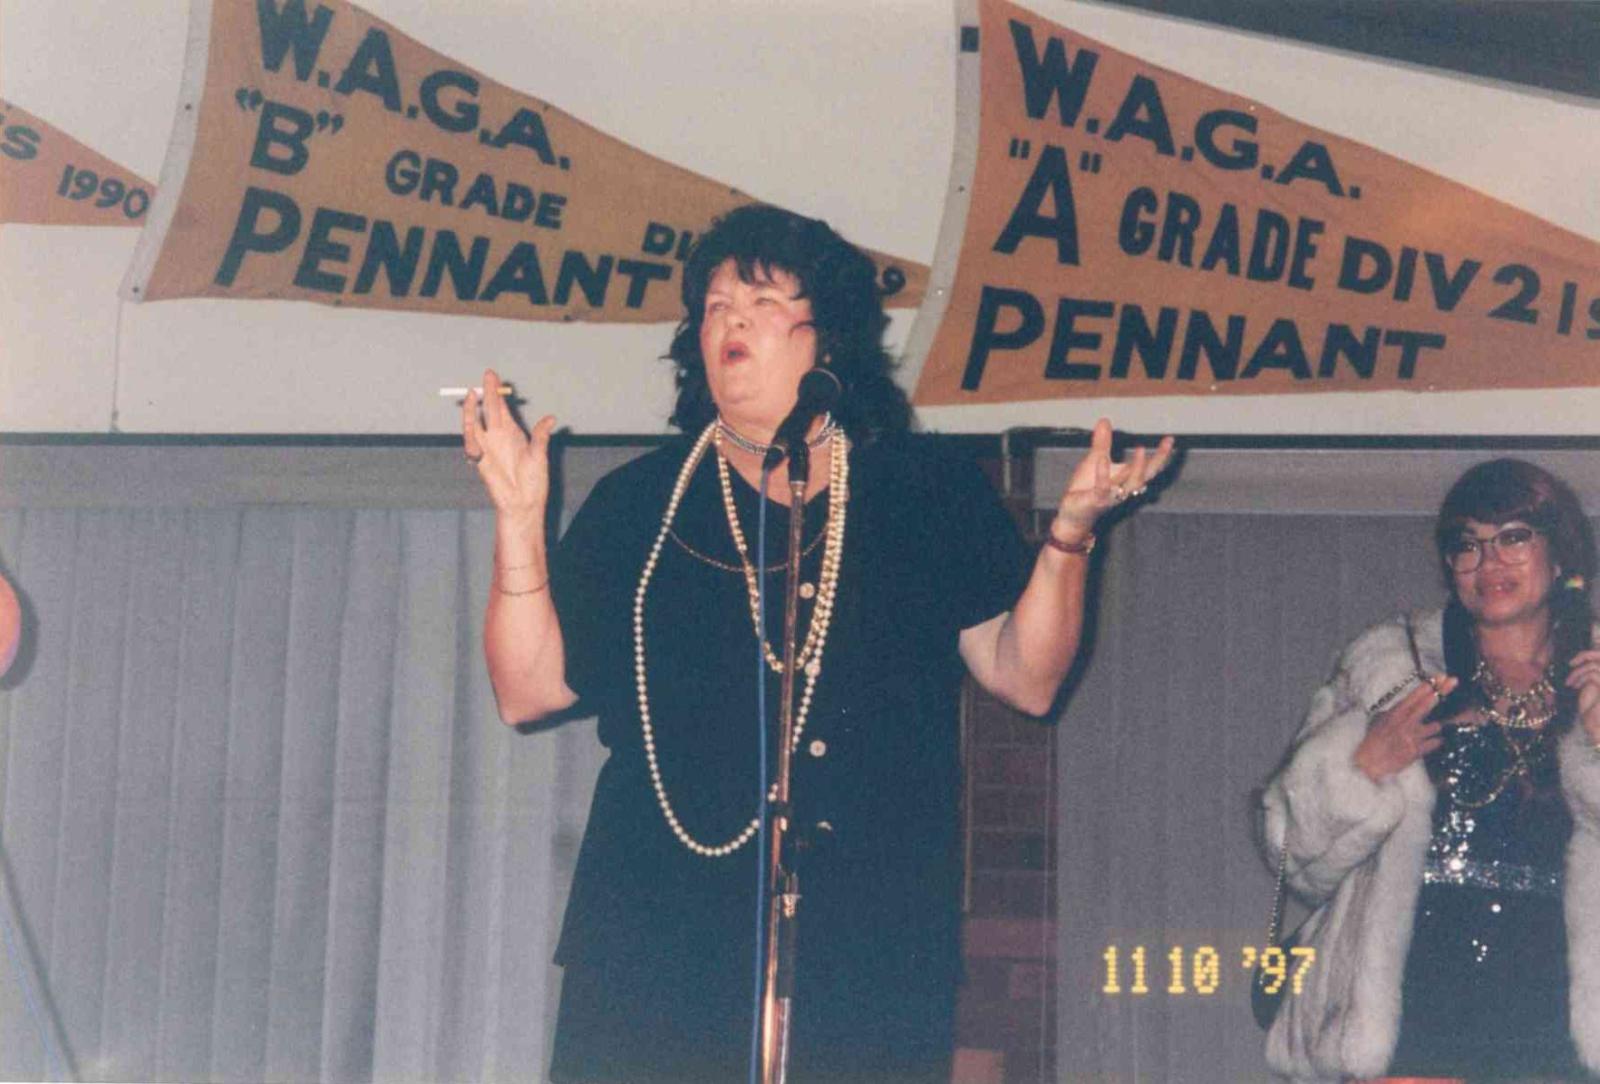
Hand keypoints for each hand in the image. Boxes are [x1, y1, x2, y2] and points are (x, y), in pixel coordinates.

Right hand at [461, 368, 554, 522]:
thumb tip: (551, 418)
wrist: (523, 503)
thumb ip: (541, 436)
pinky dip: (470, 433)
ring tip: (472, 394)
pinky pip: (471, 442)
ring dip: (472, 408)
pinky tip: (472, 421)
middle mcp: (498, 436)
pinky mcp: (480, 459)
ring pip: (475, 422)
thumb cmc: (534, 481)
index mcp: (513, 433)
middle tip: (487, 375)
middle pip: (489, 409)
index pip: (502, 408)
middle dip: (487, 392)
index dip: (498, 392)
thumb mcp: (540, 455)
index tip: (494, 377)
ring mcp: (488, 446)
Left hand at [1048, 419, 1174, 544]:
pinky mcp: (1096, 500)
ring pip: (1131, 484)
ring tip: (1142, 450)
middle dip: (1158, 460)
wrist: (1074, 513)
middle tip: (1167, 444)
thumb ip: (1102, 442)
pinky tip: (1102, 460)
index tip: (1170, 439)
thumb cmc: (1087, 488)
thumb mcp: (1096, 460)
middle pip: (1147, 475)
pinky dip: (1103, 474)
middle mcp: (1124, 488)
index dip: (1161, 455)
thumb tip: (1105, 420)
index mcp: (1127, 479)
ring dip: (1138, 468)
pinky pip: (1103, 488)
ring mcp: (1112, 495)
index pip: (1149, 467)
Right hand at [1352, 675, 1456, 780]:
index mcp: (1394, 714)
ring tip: (1424, 731)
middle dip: (1441, 691)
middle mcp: (1405, 723)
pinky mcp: (1417, 751)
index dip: (1427, 686)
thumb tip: (1405, 705)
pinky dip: (1434, 741)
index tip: (1440, 677)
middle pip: (1427, 704)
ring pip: (1436, 726)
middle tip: (1454, 681)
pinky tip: (1428, 742)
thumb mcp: (1377, 722)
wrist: (1367, 765)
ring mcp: (1412, 737)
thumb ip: (1393, 712)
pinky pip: (1435, 743)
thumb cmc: (1370, 743)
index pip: (1413, 697)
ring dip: (1433, 727)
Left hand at [1564, 648, 1599, 745]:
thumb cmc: (1592, 708)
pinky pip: (1593, 675)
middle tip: (1570, 663)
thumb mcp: (1588, 687)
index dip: (1587, 655)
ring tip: (1569, 683)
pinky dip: (1579, 678)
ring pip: (1594, 666)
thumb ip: (1588, 673)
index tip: (1572, 662)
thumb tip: (1579, 660)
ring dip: (1578, 672)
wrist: (1596, 726)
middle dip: (1584, 656)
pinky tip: (1573, 686)